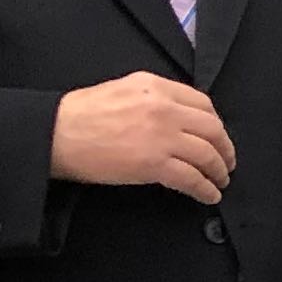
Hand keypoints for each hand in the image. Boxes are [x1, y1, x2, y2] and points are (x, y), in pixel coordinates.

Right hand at [50, 72, 235, 203]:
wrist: (55, 134)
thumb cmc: (80, 115)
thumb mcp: (122, 91)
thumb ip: (154, 99)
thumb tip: (179, 118)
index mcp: (155, 86)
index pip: (203, 104)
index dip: (216, 124)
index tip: (217, 137)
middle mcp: (163, 108)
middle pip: (212, 129)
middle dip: (225, 149)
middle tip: (227, 163)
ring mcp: (161, 136)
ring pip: (207, 155)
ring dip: (218, 171)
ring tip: (220, 181)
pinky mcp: (155, 164)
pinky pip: (192, 178)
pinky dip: (206, 189)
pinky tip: (209, 196)